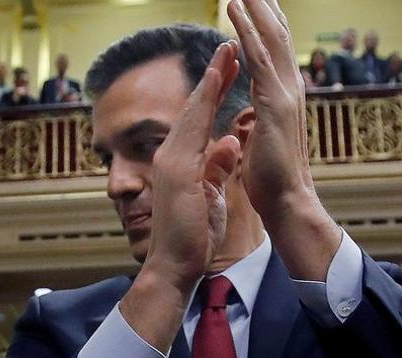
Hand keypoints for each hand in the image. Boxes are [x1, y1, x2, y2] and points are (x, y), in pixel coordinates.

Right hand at [140, 41, 241, 293]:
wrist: (173, 267)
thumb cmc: (192, 239)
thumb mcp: (211, 196)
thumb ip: (217, 169)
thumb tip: (229, 143)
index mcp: (180, 164)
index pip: (200, 121)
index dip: (214, 93)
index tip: (230, 68)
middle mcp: (171, 157)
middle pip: (194, 108)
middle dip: (213, 75)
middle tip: (228, 46)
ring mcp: (171, 162)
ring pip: (193, 111)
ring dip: (210, 79)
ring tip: (226, 51)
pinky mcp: (178, 171)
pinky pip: (193, 128)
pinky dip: (205, 102)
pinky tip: (216, 82)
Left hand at [227, 0, 340, 280]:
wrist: (287, 203)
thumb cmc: (271, 182)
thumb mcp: (260, 146)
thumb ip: (256, 128)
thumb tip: (247, 126)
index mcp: (281, 99)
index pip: (271, 53)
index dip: (264, 26)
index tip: (255, 1)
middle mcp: (287, 89)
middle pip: (275, 35)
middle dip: (264, 6)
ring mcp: (284, 93)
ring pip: (268, 36)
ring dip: (255, 7)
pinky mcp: (274, 102)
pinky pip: (258, 55)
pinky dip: (247, 28)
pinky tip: (233, 6)